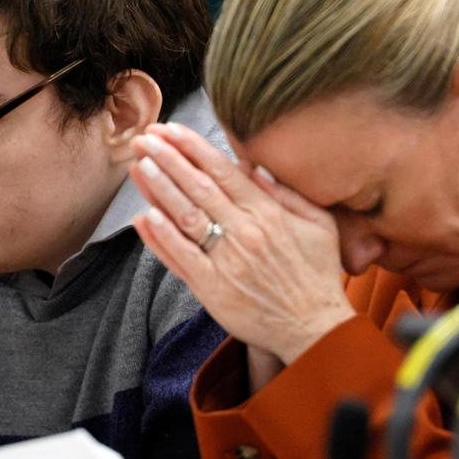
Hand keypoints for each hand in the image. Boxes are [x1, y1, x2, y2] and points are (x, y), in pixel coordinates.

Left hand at [129, 122, 353, 364]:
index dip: (192, 148)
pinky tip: (144, 216)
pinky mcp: (212, 289)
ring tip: (139, 166)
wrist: (314, 328)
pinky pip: (180, 257)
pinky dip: (160, 237)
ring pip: (184, 217)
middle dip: (167, 159)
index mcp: (268, 213)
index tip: (171, 130)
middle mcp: (243, 233)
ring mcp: (225, 262)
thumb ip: (287, 193)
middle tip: (145, 138)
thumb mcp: (318, 225)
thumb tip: (254, 167)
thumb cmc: (317, 275)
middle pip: (197, 187)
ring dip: (159, 189)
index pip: (222, 171)